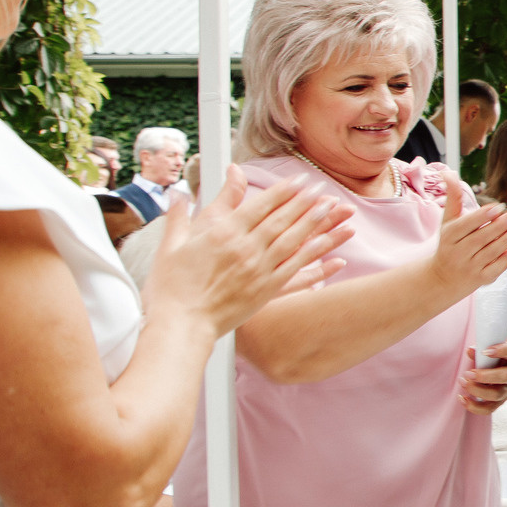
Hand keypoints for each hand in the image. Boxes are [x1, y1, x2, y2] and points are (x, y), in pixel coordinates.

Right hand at [144, 165, 353, 335]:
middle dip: (304, 202)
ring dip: (315, 225)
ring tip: (332, 210)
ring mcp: (259, 271)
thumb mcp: (172, 245)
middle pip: (282, 220)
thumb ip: (180, 216)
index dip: (282, 191)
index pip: (260, 206)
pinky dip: (317, 263)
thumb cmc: (171, 288)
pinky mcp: (267, 292)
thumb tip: (177, 194)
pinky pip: (298, 273)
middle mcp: (246, 250)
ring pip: (293, 243)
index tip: (299, 180)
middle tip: (322, 189)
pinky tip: (334, 255)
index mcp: (223, 235)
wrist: (181, 325)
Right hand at [432, 184, 506, 300]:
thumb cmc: (449, 244)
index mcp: (449, 236)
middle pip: (482, 238)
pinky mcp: (480, 279)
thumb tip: (449, 172)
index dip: (483, 216)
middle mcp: (457, 252)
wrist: (441, 278)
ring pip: (491, 252)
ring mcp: (469, 267)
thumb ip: (453, 198)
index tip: (499, 207)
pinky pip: (495, 269)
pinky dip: (505, 260)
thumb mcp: (448, 222)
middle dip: (501, 226)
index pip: (467, 224)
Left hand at [459, 343, 506, 411]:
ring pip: (496, 394)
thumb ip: (481, 351)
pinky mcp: (499, 402)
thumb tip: (470, 351)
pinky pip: (488, 409)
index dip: (500, 350)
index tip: (484, 352)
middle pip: (505, 376)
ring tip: (463, 382)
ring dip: (477, 390)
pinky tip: (462, 398)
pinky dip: (473, 406)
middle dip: (485, 376)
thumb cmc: (499, 361)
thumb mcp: (493, 353)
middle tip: (468, 373)